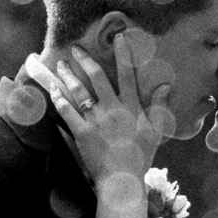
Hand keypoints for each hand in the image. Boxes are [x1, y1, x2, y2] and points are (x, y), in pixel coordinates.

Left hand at [42, 39, 172, 192]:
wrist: (122, 180)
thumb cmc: (141, 156)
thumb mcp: (156, 131)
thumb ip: (159, 106)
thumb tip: (165, 85)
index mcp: (132, 107)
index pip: (128, 74)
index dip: (123, 54)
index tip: (118, 38)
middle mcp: (113, 109)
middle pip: (97, 77)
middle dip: (85, 59)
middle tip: (75, 48)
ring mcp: (95, 120)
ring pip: (79, 91)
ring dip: (68, 75)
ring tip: (60, 64)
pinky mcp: (81, 131)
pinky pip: (67, 111)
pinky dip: (58, 98)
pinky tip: (52, 88)